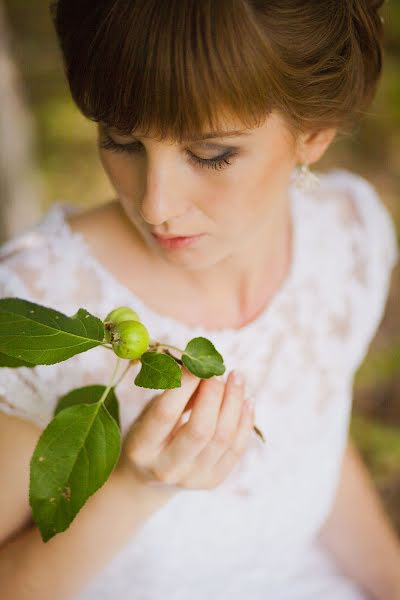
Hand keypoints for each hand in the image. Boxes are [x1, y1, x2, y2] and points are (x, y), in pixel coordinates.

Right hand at [119, 366, 253, 490]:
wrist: (148, 479)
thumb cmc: (149, 434)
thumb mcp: (150, 412)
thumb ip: (175, 394)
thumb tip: (202, 367)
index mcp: (142, 448)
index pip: (166, 413)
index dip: (185, 384)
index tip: (196, 362)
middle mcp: (166, 468)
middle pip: (200, 429)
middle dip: (213, 393)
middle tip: (218, 371)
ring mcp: (192, 479)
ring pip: (223, 438)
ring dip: (234, 402)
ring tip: (236, 378)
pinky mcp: (212, 482)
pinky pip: (236, 449)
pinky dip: (245, 421)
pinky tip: (247, 400)